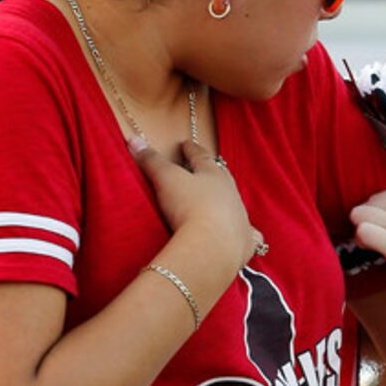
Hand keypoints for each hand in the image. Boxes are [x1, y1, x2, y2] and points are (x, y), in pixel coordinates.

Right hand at [132, 135, 262, 271]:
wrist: (212, 246)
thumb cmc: (189, 207)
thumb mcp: (165, 179)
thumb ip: (151, 161)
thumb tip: (134, 139)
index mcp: (213, 175)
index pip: (200, 157)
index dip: (191, 150)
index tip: (185, 144)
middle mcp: (232, 194)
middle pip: (222, 178)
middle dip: (213, 172)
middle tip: (208, 168)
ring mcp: (241, 219)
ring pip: (236, 205)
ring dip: (228, 202)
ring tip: (221, 201)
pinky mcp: (245, 243)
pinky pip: (251, 237)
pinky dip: (248, 235)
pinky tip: (248, 236)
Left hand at [350, 181, 385, 303]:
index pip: (383, 196)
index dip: (382, 216)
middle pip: (368, 204)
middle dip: (371, 222)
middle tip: (384, 242)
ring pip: (358, 216)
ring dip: (364, 232)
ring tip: (380, 247)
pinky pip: (361, 233)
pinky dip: (363, 243)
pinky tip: (376, 253)